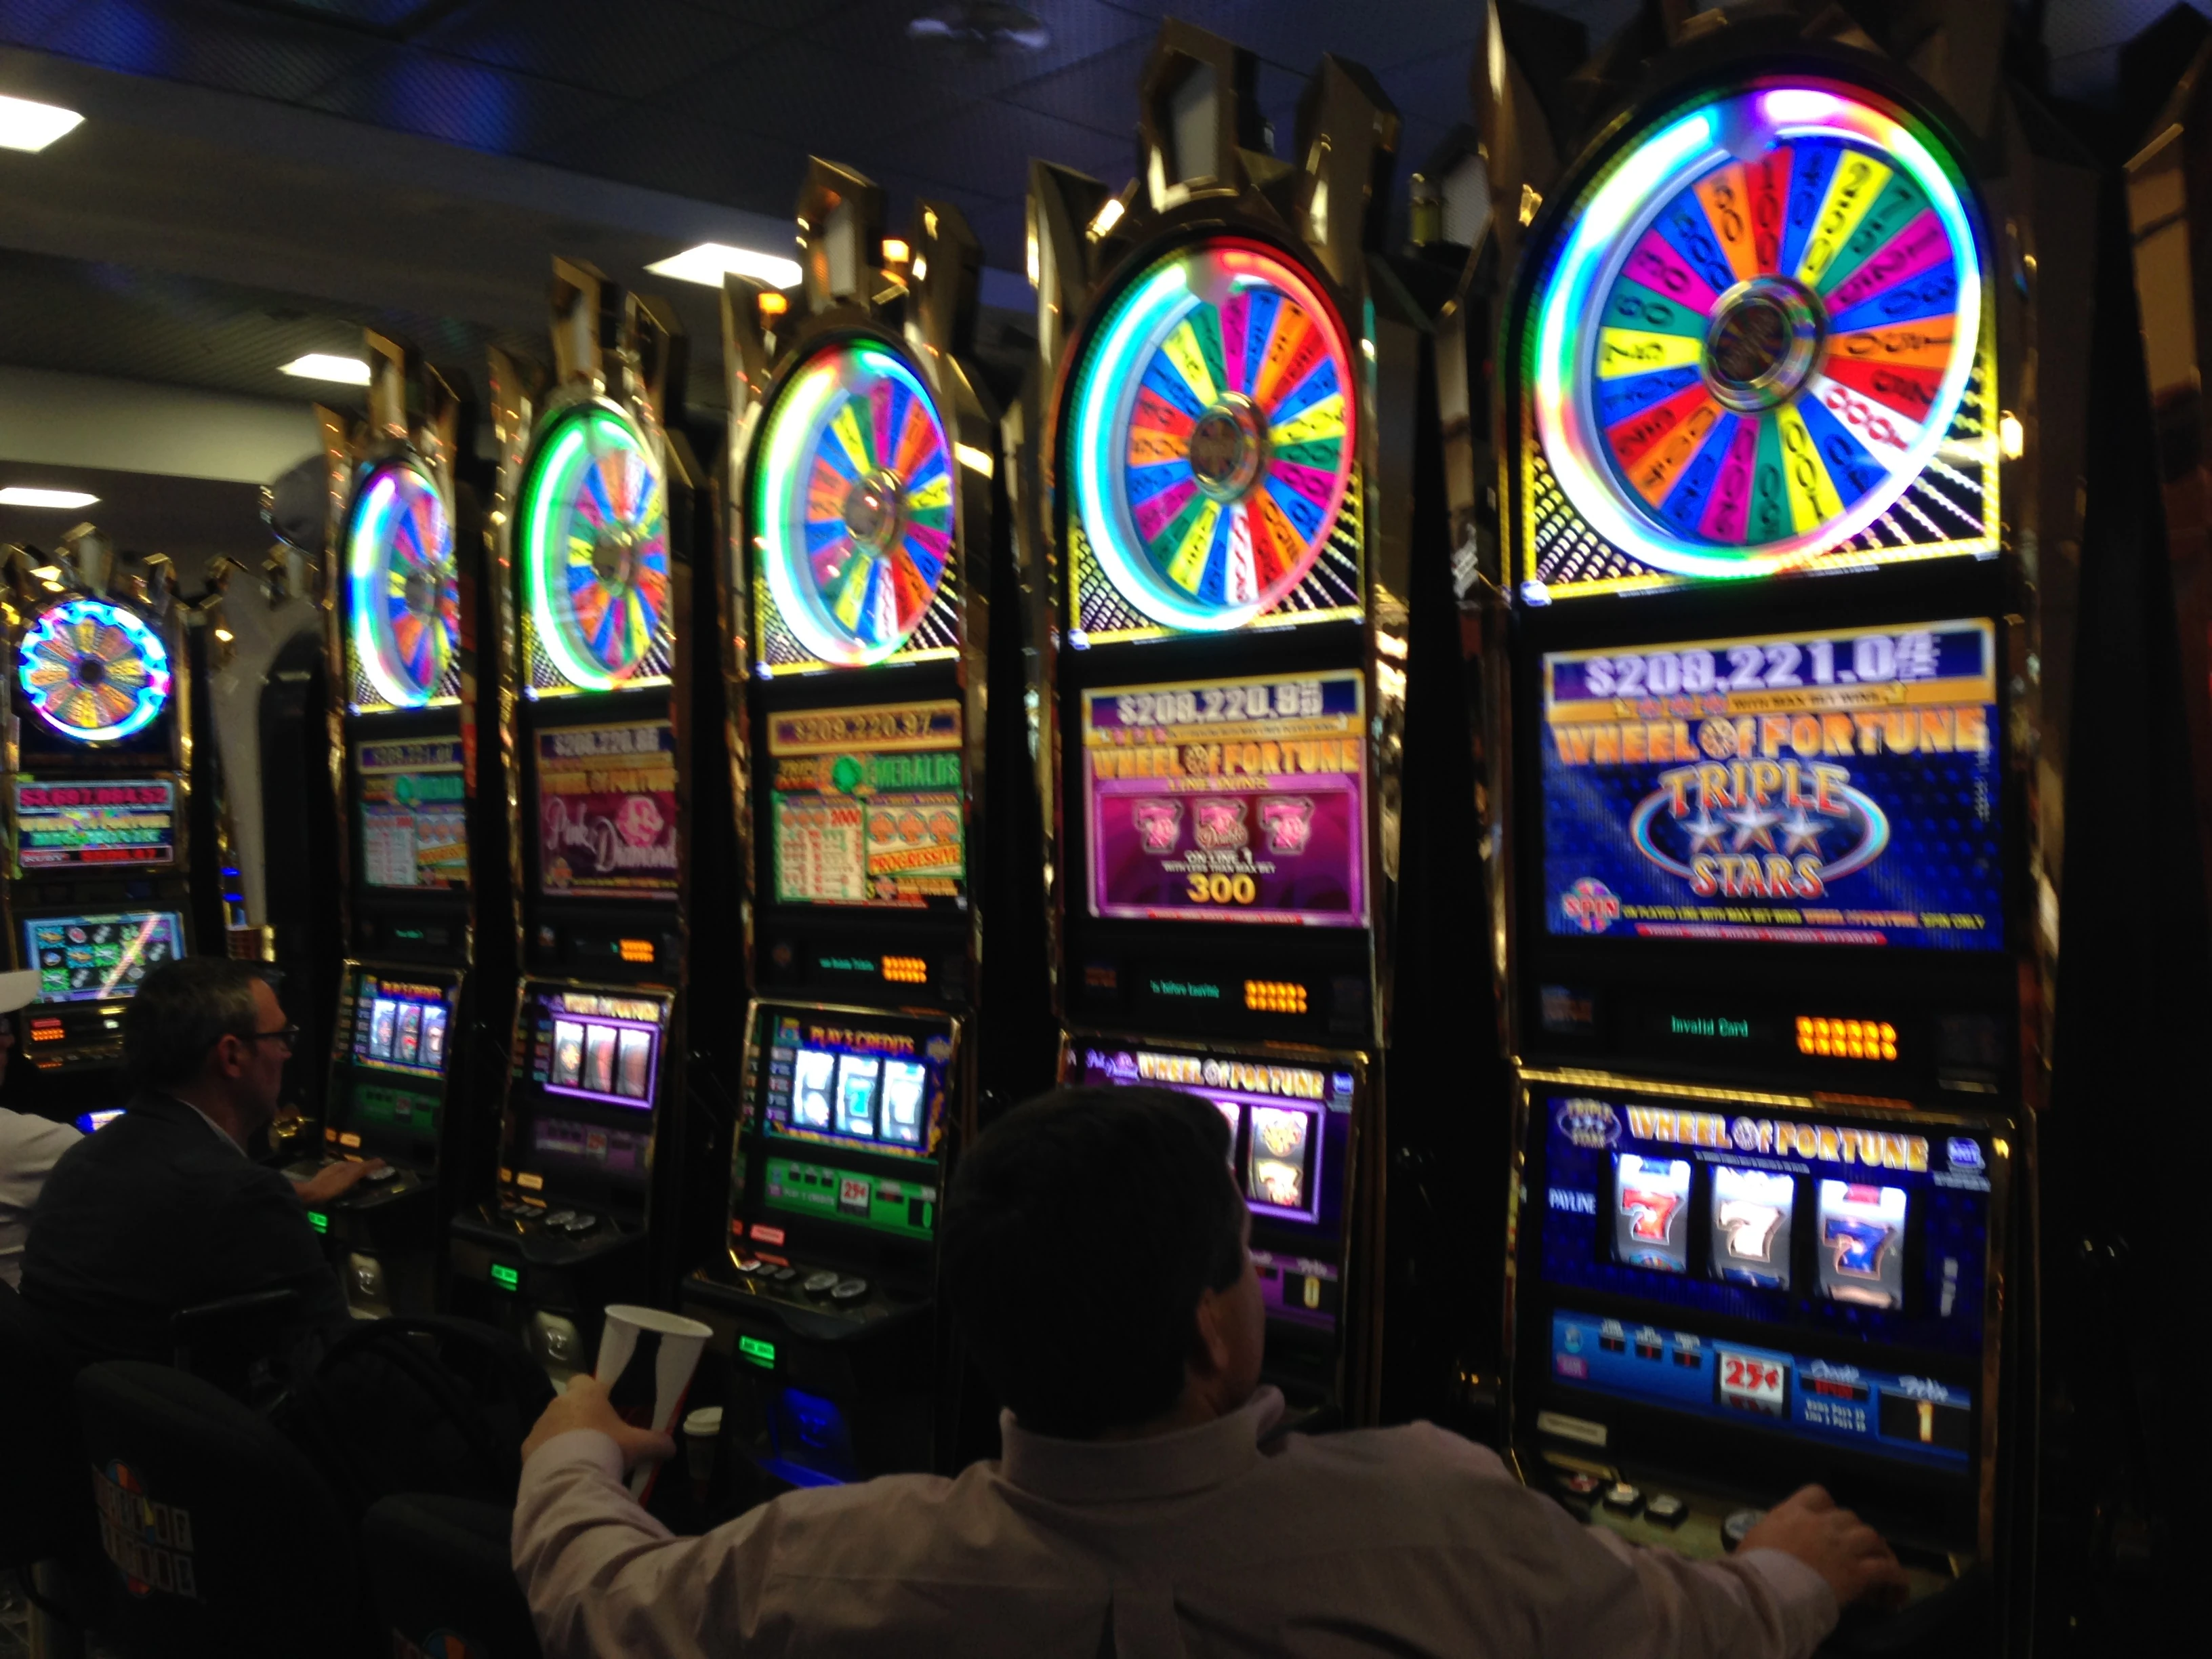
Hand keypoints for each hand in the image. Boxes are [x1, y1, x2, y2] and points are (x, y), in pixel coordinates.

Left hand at [292, 1158, 383, 1203]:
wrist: (309, 1194)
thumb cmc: (332, 1186)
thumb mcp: (350, 1176)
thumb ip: (364, 1168)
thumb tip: (380, 1160)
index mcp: (344, 1164)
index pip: (362, 1163)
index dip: (373, 1164)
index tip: (383, 1166)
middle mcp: (337, 1166)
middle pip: (354, 1166)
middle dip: (365, 1168)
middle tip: (374, 1174)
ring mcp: (329, 1173)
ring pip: (346, 1171)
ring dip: (356, 1174)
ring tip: (363, 1180)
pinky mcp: (324, 1182)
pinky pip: (340, 1178)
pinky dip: (348, 1180)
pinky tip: (347, 1185)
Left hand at [523, 1373, 677, 1471]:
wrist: (570, 1478)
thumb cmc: (606, 1448)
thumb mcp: (638, 1446)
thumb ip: (657, 1442)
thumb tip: (672, 1447)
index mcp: (586, 1394)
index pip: (584, 1380)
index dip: (594, 1392)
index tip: (605, 1409)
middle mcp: (559, 1403)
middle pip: (568, 1403)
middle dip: (579, 1417)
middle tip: (596, 1438)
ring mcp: (540, 1424)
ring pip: (553, 1424)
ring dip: (562, 1435)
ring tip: (578, 1458)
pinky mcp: (527, 1447)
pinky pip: (539, 1446)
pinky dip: (548, 1454)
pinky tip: (561, 1470)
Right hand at [1740, 1485, 1908, 1610]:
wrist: (1768, 1589)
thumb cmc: (1752, 1567)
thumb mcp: (1754, 1540)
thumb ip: (1769, 1535)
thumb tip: (1766, 1543)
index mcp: (1793, 1513)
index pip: (1818, 1494)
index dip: (1827, 1507)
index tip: (1827, 1521)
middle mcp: (1822, 1524)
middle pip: (1849, 1517)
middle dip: (1854, 1532)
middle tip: (1855, 1550)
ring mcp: (1842, 1546)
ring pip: (1872, 1537)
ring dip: (1878, 1550)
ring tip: (1881, 1565)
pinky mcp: (1858, 1572)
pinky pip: (1886, 1569)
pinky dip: (1895, 1577)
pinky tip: (1898, 1589)